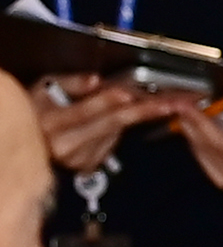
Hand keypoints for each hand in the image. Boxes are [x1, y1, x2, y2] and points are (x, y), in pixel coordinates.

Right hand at [30, 72, 180, 174]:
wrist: (30, 139)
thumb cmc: (38, 109)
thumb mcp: (47, 87)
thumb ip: (72, 83)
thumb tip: (95, 80)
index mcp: (52, 123)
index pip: (86, 111)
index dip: (108, 101)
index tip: (129, 93)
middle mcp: (66, 145)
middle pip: (110, 124)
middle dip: (142, 111)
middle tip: (168, 104)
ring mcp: (79, 159)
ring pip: (116, 132)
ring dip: (132, 117)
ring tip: (147, 104)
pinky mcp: (89, 165)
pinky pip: (112, 142)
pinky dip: (117, 129)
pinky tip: (112, 119)